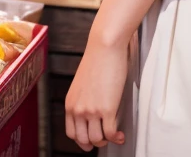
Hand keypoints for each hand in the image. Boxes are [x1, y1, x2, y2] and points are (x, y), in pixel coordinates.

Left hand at [65, 32, 126, 150]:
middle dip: (94, 144)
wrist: (105, 47)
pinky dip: (116, 138)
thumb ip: (83, 99)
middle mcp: (79, 110)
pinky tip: (120, 134)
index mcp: (70, 103)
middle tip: (103, 140)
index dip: (81, 140)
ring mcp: (92, 111)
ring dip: (107, 141)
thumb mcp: (82, 83)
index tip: (90, 140)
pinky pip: (110, 133)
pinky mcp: (107, 109)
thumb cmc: (97, 59)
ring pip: (97, 139)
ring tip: (114, 135)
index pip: (71, 133)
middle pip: (83, 140)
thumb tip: (92, 111)